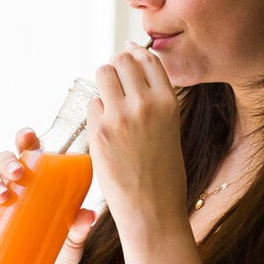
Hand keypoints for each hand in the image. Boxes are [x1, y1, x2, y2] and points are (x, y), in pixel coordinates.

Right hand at [0, 128, 96, 263]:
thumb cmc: (62, 253)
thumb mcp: (74, 240)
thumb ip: (79, 228)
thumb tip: (88, 215)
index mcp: (36, 181)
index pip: (27, 152)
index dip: (24, 139)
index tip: (29, 137)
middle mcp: (14, 188)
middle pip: (2, 162)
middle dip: (6, 162)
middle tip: (17, 174)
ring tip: (3, 195)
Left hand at [87, 42, 186, 233]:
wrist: (152, 209)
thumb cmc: (163, 173)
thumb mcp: (170, 128)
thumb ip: (154, 100)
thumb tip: (132, 72)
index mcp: (168, 102)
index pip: (148, 59)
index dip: (136, 53)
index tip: (129, 55)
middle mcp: (145, 104)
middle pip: (122, 60)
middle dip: (117, 67)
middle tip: (116, 83)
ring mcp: (120, 116)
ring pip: (103, 73)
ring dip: (104, 83)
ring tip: (109, 104)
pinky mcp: (99, 131)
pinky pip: (92, 105)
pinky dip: (96, 113)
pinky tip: (106, 131)